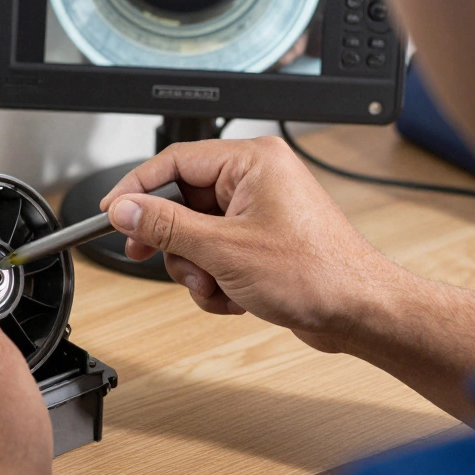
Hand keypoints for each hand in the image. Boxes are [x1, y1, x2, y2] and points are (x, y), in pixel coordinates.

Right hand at [100, 136, 402, 349]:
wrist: (362, 313)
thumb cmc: (317, 274)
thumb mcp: (224, 249)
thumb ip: (166, 226)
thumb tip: (125, 209)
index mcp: (251, 162)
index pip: (175, 161)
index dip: (137, 187)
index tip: (112, 211)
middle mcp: (256, 179)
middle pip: (182, 200)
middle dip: (175, 242)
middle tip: (153, 256)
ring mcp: (260, 209)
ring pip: (195, 233)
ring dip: (196, 268)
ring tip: (216, 286)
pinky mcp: (261, 239)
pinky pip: (216, 251)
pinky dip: (216, 279)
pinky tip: (234, 297)